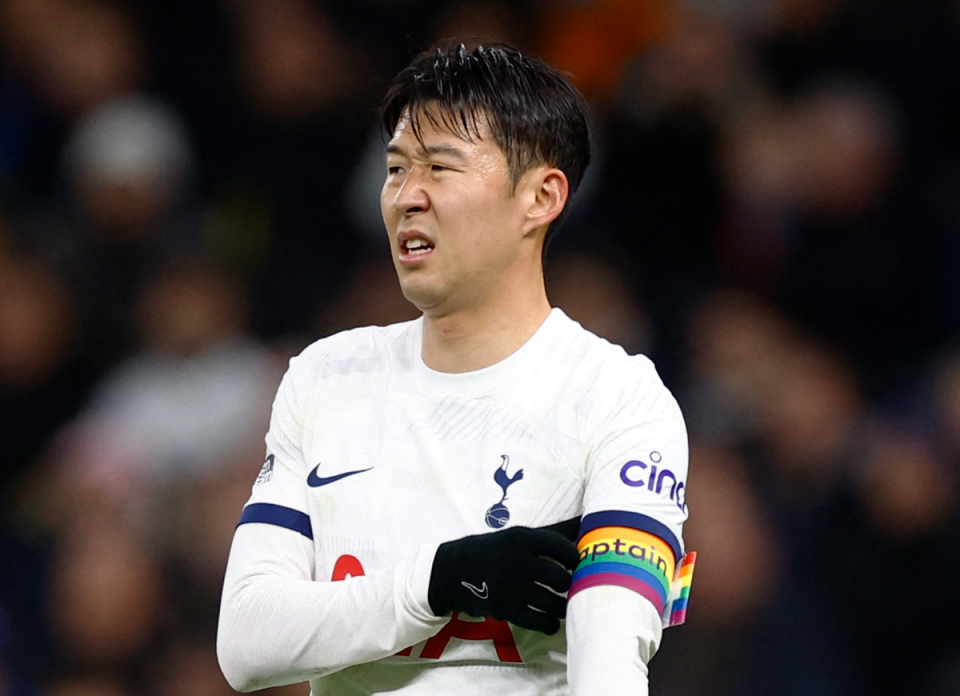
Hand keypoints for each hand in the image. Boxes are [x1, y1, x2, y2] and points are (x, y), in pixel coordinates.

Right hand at [427, 517, 580, 634]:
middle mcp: (516, 560)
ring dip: (562, 606)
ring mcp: (510, 586)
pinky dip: (549, 623)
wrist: (452, 571)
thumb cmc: (494, 550)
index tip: (577, 562)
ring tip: (564, 604)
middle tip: (569, 585)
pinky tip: (551, 621)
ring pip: (551, 602)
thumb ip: (554, 532)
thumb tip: (586, 521)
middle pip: (559, 577)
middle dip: (569, 584)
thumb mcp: (518, 536)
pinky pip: (537, 620)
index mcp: (521, 538)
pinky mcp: (504, 608)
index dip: (575, 556)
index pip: (560, 545)